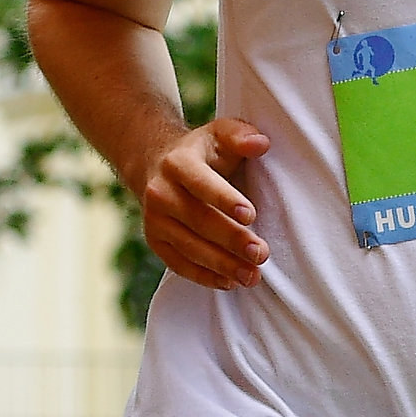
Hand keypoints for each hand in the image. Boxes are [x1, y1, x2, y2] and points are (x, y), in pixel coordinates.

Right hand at [137, 117, 273, 287]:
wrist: (157, 166)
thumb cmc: (202, 152)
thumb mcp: (219, 134)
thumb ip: (240, 135)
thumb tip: (260, 143)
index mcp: (178, 163)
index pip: (201, 183)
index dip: (225, 199)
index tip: (251, 215)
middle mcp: (160, 192)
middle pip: (199, 220)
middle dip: (232, 239)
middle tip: (261, 253)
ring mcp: (155, 220)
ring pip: (190, 247)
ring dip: (222, 264)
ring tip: (252, 275)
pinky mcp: (155, 241)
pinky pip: (179, 264)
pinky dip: (205, 276)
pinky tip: (230, 282)